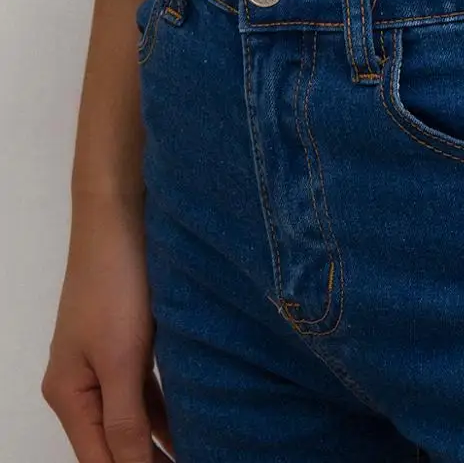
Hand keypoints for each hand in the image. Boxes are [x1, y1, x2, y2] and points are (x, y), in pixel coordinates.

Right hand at [41, 198, 173, 461]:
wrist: (120, 219)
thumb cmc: (117, 287)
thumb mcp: (121, 359)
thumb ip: (124, 420)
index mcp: (70, 396)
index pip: (100, 461)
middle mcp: (82, 384)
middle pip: (114, 442)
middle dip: (149, 461)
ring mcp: (105, 359)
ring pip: (133, 415)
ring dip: (162, 437)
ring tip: (200, 452)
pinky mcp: (129, 337)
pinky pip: (147, 386)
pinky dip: (167, 406)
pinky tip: (194, 418)